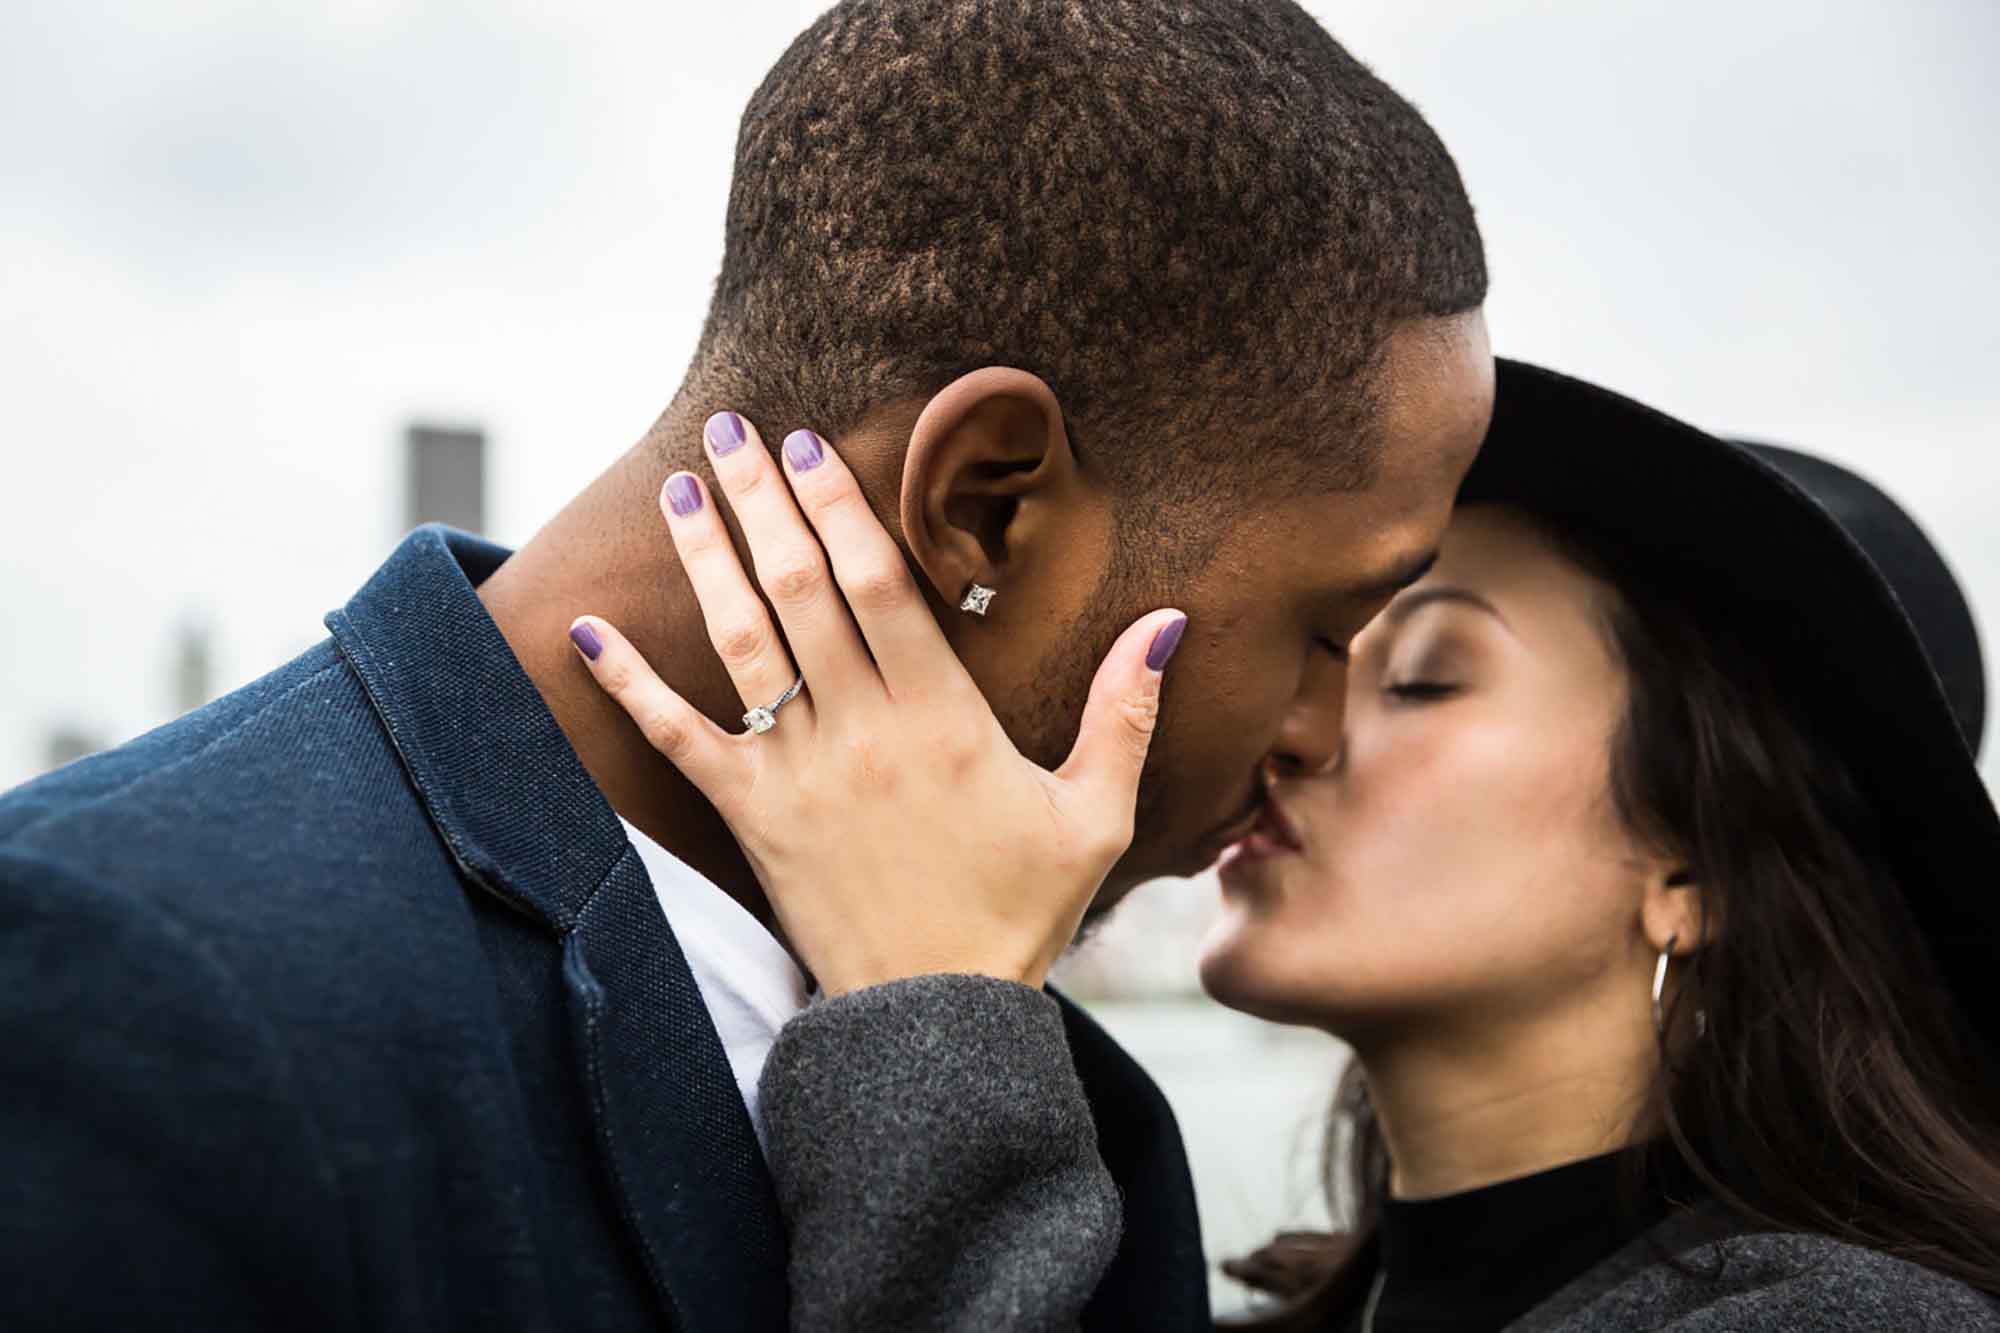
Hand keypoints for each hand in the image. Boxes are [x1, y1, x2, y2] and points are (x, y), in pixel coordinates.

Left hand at [567, 412, 1185, 994]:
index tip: (812, 446)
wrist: (935, 1019)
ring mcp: (797, 772)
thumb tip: (1168, 622)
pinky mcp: (751, 816)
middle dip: (763, 501)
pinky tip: (582, 630)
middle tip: (734, 428)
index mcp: (944, 719)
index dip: (841, 507)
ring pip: (741, 642)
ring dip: (707, 558)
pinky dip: (628, 684)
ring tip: (681, 485)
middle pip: (801, 590)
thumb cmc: (1020, 912)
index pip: (881, 585)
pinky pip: (678, 739)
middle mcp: (861, 731)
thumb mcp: (1095, 816)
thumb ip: (1123, 714)